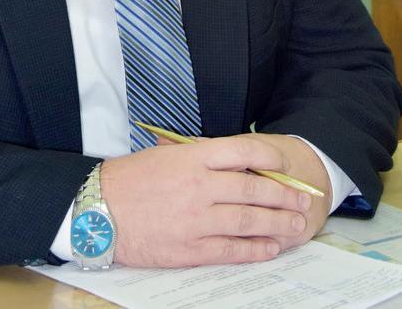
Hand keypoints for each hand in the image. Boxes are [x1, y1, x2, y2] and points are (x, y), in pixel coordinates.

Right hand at [101, 134, 328, 267]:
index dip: (271, 157)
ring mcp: (196, 219)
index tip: (287, 165)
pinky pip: (231, 250)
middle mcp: (200, 186)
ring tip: (295, 225)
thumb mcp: (166, 155)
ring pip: (249, 220)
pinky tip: (270, 248)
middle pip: (254, 188)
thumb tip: (236, 163)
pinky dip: (255, 249)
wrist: (99, 210)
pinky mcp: (190, 248)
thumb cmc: (131, 179)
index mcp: (193, 158)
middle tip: (303, 200)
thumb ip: (200, 158)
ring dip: (277, 223)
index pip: (244, 151)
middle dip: (284, 195)